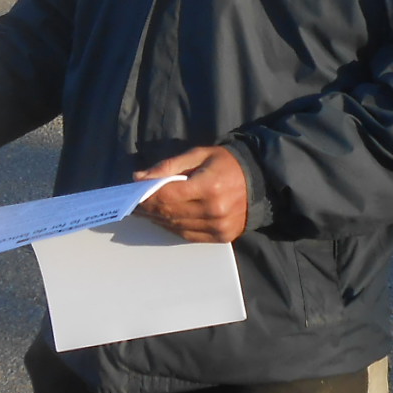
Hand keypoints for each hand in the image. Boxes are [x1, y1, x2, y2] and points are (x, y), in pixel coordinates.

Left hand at [133, 145, 248, 242]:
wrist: (261, 180)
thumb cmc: (227, 163)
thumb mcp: (199, 155)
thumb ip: (169, 166)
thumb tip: (139, 178)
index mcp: (208, 186)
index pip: (168, 196)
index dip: (147, 197)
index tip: (132, 195)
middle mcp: (213, 210)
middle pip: (170, 213)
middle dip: (148, 209)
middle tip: (133, 205)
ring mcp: (218, 226)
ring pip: (176, 226)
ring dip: (158, 220)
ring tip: (145, 212)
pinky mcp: (221, 236)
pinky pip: (188, 236)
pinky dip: (173, 228)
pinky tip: (164, 220)